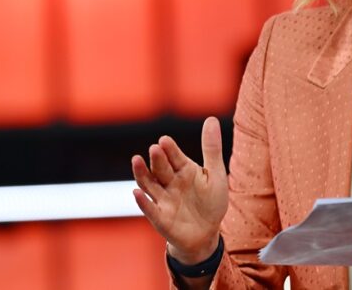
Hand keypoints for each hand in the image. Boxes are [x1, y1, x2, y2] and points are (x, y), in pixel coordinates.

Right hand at [131, 117, 228, 264]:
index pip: (175, 156)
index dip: (170, 149)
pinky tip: (137, 193)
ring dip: (142, 173)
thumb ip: (211, 149)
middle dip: (158, 159)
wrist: (206, 234)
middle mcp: (170, 182)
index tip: (165, 140)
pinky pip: (150, 209)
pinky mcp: (160, 218)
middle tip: (155, 148)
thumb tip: (210, 118)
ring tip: (136, 160)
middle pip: (161, 168)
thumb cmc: (211, 202)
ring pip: (149, 184)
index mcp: (184, 169)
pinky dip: (143, 202)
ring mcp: (163, 199)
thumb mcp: (215, 175)